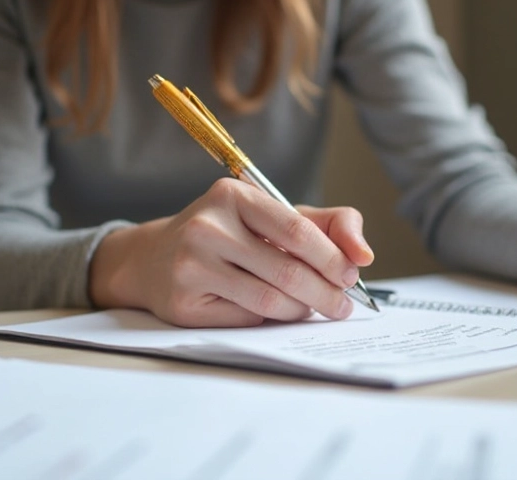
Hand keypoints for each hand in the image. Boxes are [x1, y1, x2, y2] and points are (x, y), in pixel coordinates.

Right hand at [88, 178, 374, 326]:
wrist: (153, 258)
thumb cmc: (226, 234)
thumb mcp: (271, 216)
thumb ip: (325, 223)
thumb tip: (364, 255)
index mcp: (233, 195)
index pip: (296, 229)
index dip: (331, 257)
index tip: (351, 275)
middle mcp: (208, 226)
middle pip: (287, 270)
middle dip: (326, 293)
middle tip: (343, 305)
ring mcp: (191, 265)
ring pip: (269, 301)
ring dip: (301, 310)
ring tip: (312, 309)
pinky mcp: (184, 303)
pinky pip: (246, 320)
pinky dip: (271, 320)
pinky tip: (277, 313)